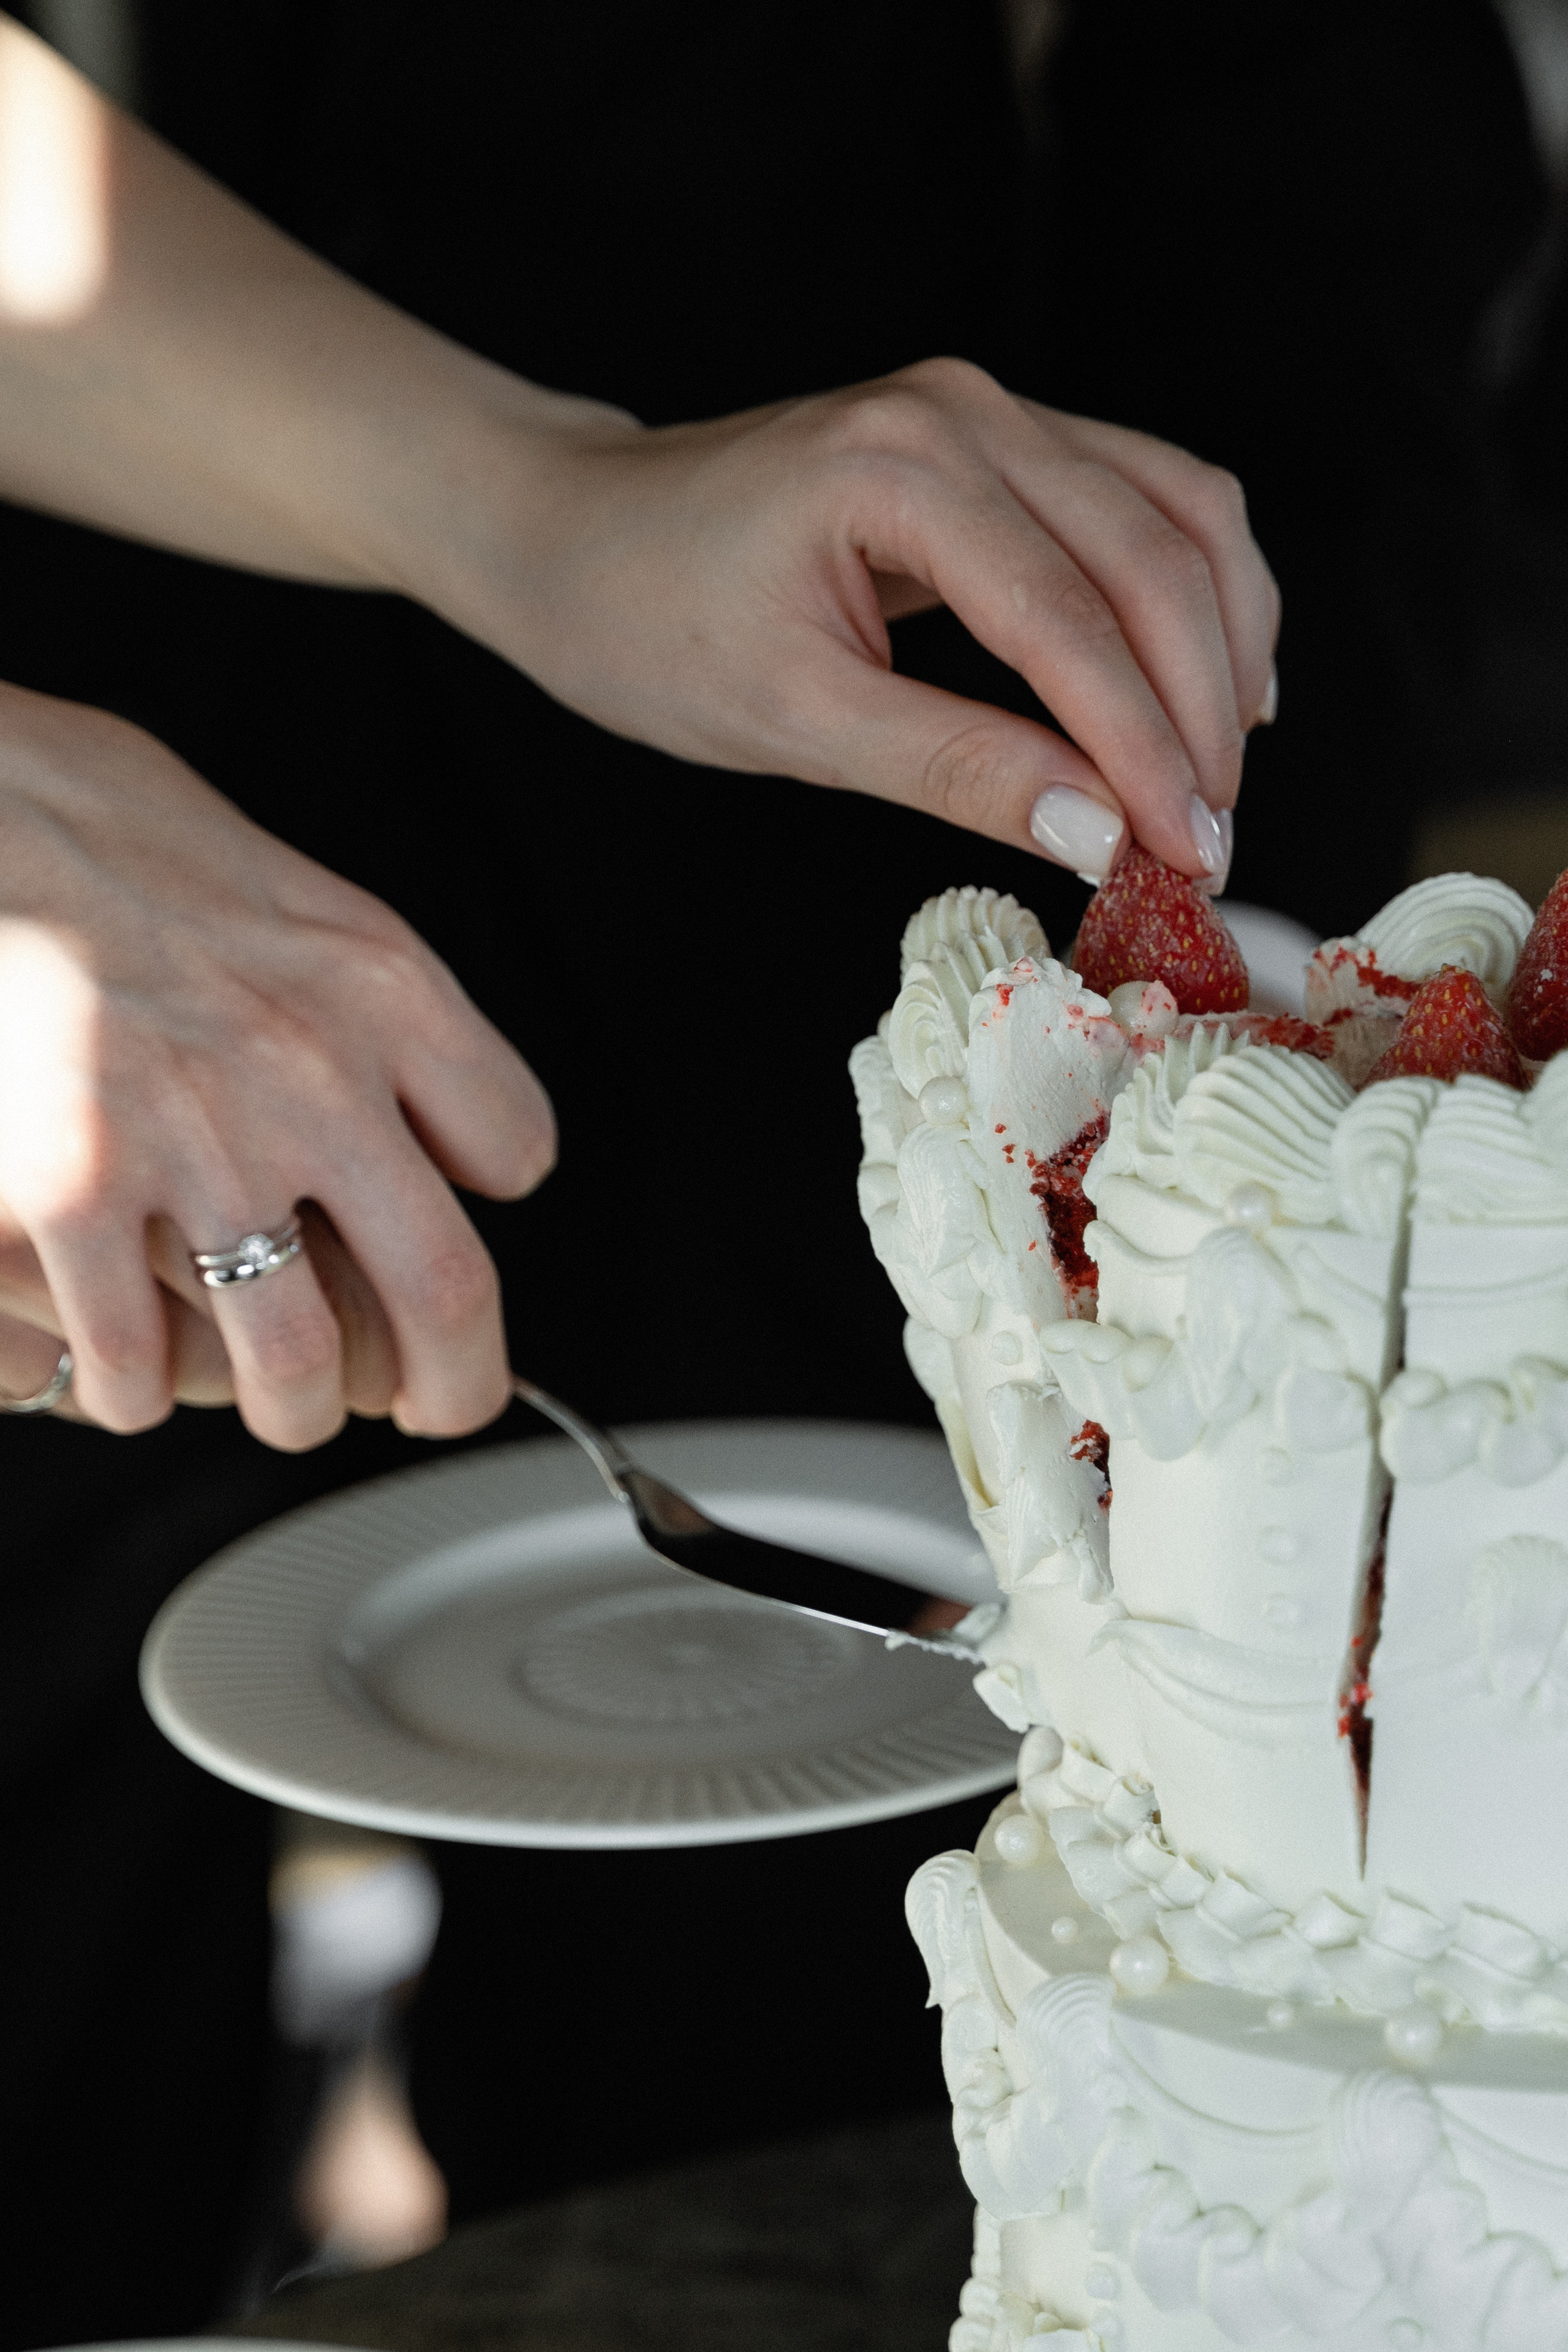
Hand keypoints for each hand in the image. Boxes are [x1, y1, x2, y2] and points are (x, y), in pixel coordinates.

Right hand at [0, 683, 554, 1447]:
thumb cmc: (106, 833)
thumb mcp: (288, 891)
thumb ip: (365, 1003)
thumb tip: (419, 1108)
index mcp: (379, 987)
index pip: (515, 1147)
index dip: (497, 1214)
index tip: (468, 1235)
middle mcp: (311, 1071)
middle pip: (445, 1289)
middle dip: (453, 1385)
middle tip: (433, 1404)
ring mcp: (192, 1140)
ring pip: (296, 1362)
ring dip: (292, 1409)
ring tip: (277, 1402)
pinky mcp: (72, 1190)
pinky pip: (136, 1361)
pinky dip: (137, 1389)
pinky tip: (127, 1364)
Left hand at [427, 360, 1279, 885]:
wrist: (577, 537)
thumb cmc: (649, 622)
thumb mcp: (792, 721)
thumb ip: (953, 768)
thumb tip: (1097, 832)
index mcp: (898, 470)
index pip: (1069, 621)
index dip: (1146, 749)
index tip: (1188, 853)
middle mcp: (963, 412)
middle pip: (1152, 555)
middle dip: (1199, 709)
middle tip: (1211, 841)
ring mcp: (988, 411)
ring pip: (1177, 513)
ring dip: (1223, 642)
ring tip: (1222, 771)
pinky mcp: (999, 438)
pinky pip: (1145, 500)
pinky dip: (1192, 594)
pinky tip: (1206, 682)